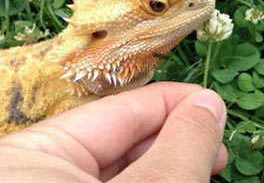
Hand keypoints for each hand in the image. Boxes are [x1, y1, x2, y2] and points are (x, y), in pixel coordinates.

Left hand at [8, 96, 227, 182]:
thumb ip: (180, 146)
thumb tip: (210, 105)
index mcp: (32, 156)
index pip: (118, 111)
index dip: (174, 105)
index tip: (216, 110)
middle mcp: (31, 174)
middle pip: (116, 145)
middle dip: (173, 144)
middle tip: (216, 153)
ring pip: (114, 175)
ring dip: (163, 170)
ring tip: (203, 170)